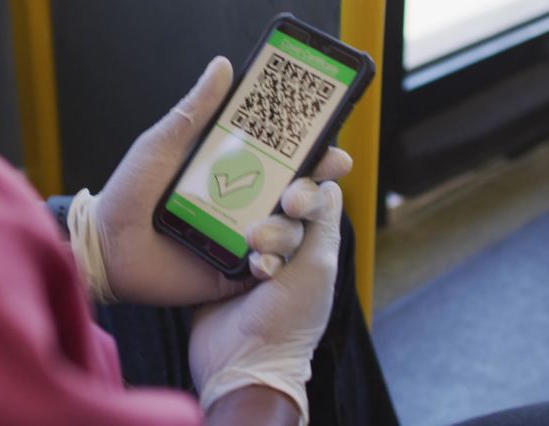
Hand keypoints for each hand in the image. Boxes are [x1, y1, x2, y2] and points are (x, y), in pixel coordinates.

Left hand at [66, 56, 352, 304]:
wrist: (104, 247)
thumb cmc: (130, 191)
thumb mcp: (164, 145)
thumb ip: (196, 110)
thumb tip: (223, 65)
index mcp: (236, 168)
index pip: (286, 157)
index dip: (314, 150)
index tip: (330, 144)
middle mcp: (247, 201)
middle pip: (299, 194)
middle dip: (315, 190)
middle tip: (306, 188)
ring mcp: (244, 237)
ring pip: (289, 232)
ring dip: (288, 228)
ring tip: (264, 228)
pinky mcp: (235, 271)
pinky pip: (267, 267)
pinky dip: (271, 263)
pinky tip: (260, 260)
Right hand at [189, 180, 344, 424]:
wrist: (244, 363)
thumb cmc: (291, 320)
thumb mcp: (318, 268)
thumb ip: (324, 225)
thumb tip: (332, 185)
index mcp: (311, 246)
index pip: (308, 199)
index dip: (301, 191)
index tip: (291, 201)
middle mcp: (282, 247)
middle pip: (273, 206)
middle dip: (272, 222)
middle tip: (262, 239)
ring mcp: (246, 255)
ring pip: (245, 218)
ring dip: (251, 234)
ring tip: (251, 255)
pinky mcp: (216, 264)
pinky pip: (217, 235)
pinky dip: (223, 243)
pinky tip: (231, 261)